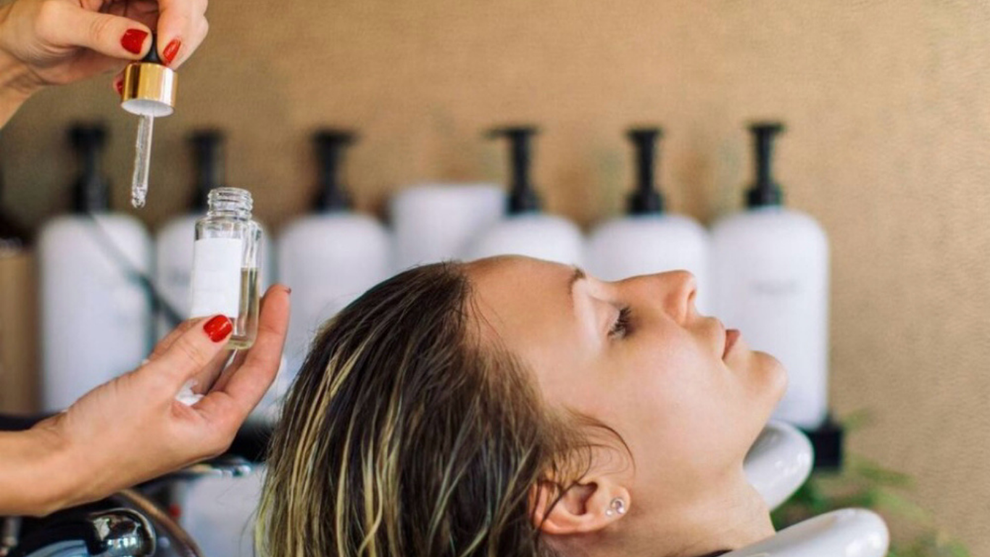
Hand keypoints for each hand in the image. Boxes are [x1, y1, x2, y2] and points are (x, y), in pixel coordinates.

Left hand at [0, 0, 207, 122]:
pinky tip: (137, 74)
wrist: (28, 54)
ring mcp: (145, 10)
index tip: (167, 46)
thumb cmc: (29, 27)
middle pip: (188, 2)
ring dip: (177, 53)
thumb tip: (141, 41)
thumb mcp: (57, 24)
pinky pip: (175, 48)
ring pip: (190, 25)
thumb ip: (99, 31)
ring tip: (142, 69)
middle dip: (183, 33)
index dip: (177, 12)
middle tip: (164, 61)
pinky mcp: (149, 35)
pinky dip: (165, 68)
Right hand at [32, 285, 288, 511]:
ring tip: (221, 301)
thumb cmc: (97, 447)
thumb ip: (188, 353)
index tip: (278, 297)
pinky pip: (183, 368)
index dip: (272, 330)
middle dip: (249, 328)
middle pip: (241, 365)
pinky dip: (185, 346)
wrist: (54, 466)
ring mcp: (183, 414)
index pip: (260, 370)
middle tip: (259, 293)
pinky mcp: (160, 406)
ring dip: (213, 333)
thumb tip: (221, 324)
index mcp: (216, 427)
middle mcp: (205, 422)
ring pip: (210, 363)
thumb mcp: (149, 389)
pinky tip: (189, 327)